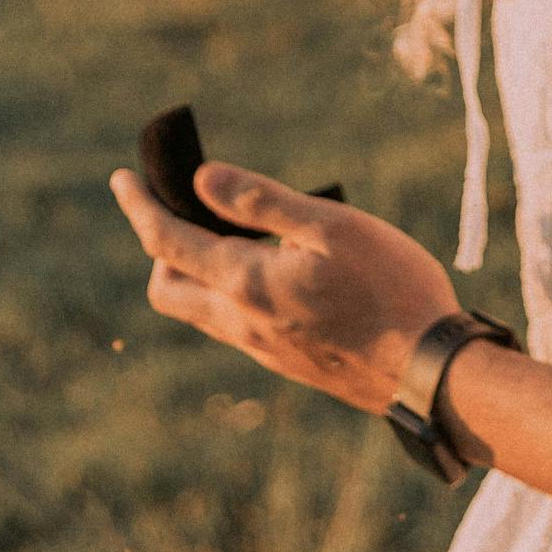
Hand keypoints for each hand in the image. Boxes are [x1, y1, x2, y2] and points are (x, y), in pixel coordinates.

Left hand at [112, 162, 456, 413]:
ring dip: (195, 272)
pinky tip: (273, 273)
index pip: (166, 242)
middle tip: (183, 209)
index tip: (122, 180)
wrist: (429, 373)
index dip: (138, 206)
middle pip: (167, 289)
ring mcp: (264, 350)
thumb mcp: (332, 226)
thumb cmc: (390, 289)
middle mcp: (242, 324)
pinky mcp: (289, 364)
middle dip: (159, 248)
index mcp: (245, 284)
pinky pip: (235, 327)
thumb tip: (204, 178)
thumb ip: (264, 203)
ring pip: (200, 312)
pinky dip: (230, 293)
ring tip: (232, 234)